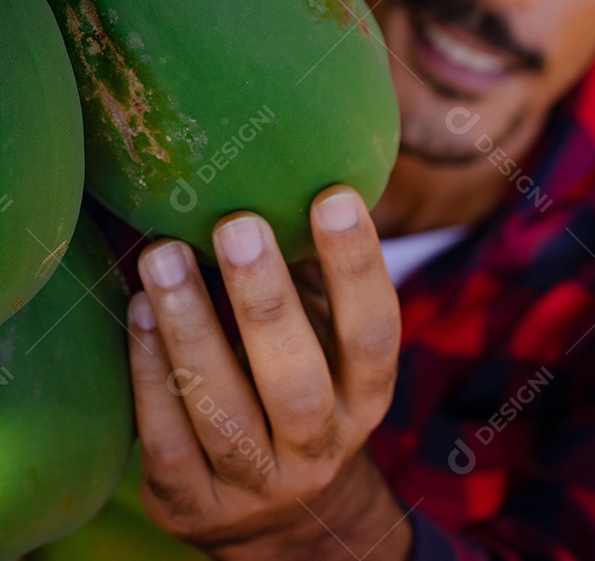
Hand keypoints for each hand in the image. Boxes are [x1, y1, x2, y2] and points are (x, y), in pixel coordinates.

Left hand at [127, 186, 410, 559]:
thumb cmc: (296, 380)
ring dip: (191, 329)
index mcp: (364, 395)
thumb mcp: (320, 336)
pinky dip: (150, 375)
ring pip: (224, 414)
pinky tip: (139, 312)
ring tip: (161, 256)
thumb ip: (309, 273)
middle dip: (265, 301)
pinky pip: (169, 442)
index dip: (358, 266)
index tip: (333, 195)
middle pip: (297, 383)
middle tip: (235, 226)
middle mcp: (319, 446)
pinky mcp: (192, 506)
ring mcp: (256, 484)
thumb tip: (290, 163)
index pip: (373, 332)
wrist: (272, 514)